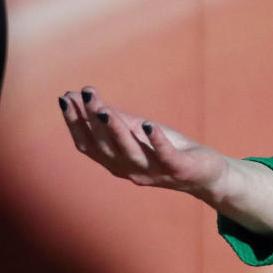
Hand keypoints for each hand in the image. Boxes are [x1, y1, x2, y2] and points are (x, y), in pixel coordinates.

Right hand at [59, 87, 272, 233]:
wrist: (206, 174)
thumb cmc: (170, 150)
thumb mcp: (140, 133)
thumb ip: (118, 120)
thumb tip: (88, 99)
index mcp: (117, 163)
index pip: (89, 144)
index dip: (74, 123)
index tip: (65, 98)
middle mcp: (129, 170)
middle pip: (104, 147)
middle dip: (89, 122)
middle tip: (80, 97)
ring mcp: (154, 171)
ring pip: (129, 152)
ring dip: (115, 130)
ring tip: (104, 110)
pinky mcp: (178, 168)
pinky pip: (164, 155)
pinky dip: (155, 140)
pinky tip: (148, 125)